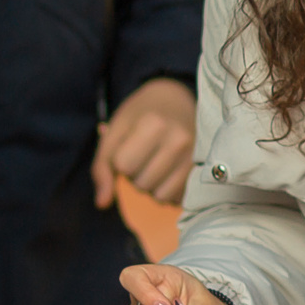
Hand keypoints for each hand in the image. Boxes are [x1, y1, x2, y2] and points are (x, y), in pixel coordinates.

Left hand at [94, 79, 196, 207]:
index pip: (123, 166)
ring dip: (151, 186)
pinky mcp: (203, 171)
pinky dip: (168, 191)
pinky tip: (169, 171)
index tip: (130, 142)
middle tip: (144, 152)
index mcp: (154, 124)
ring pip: (159, 196)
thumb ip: (102, 166)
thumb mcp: (115, 131)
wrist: (177, 100)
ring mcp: (195, 157)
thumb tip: (102, 203)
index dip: (120, 159)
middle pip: (141, 184)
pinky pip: (176, 199)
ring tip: (156, 162)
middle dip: (136, 174)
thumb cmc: (141, 115)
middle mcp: (179, 141)